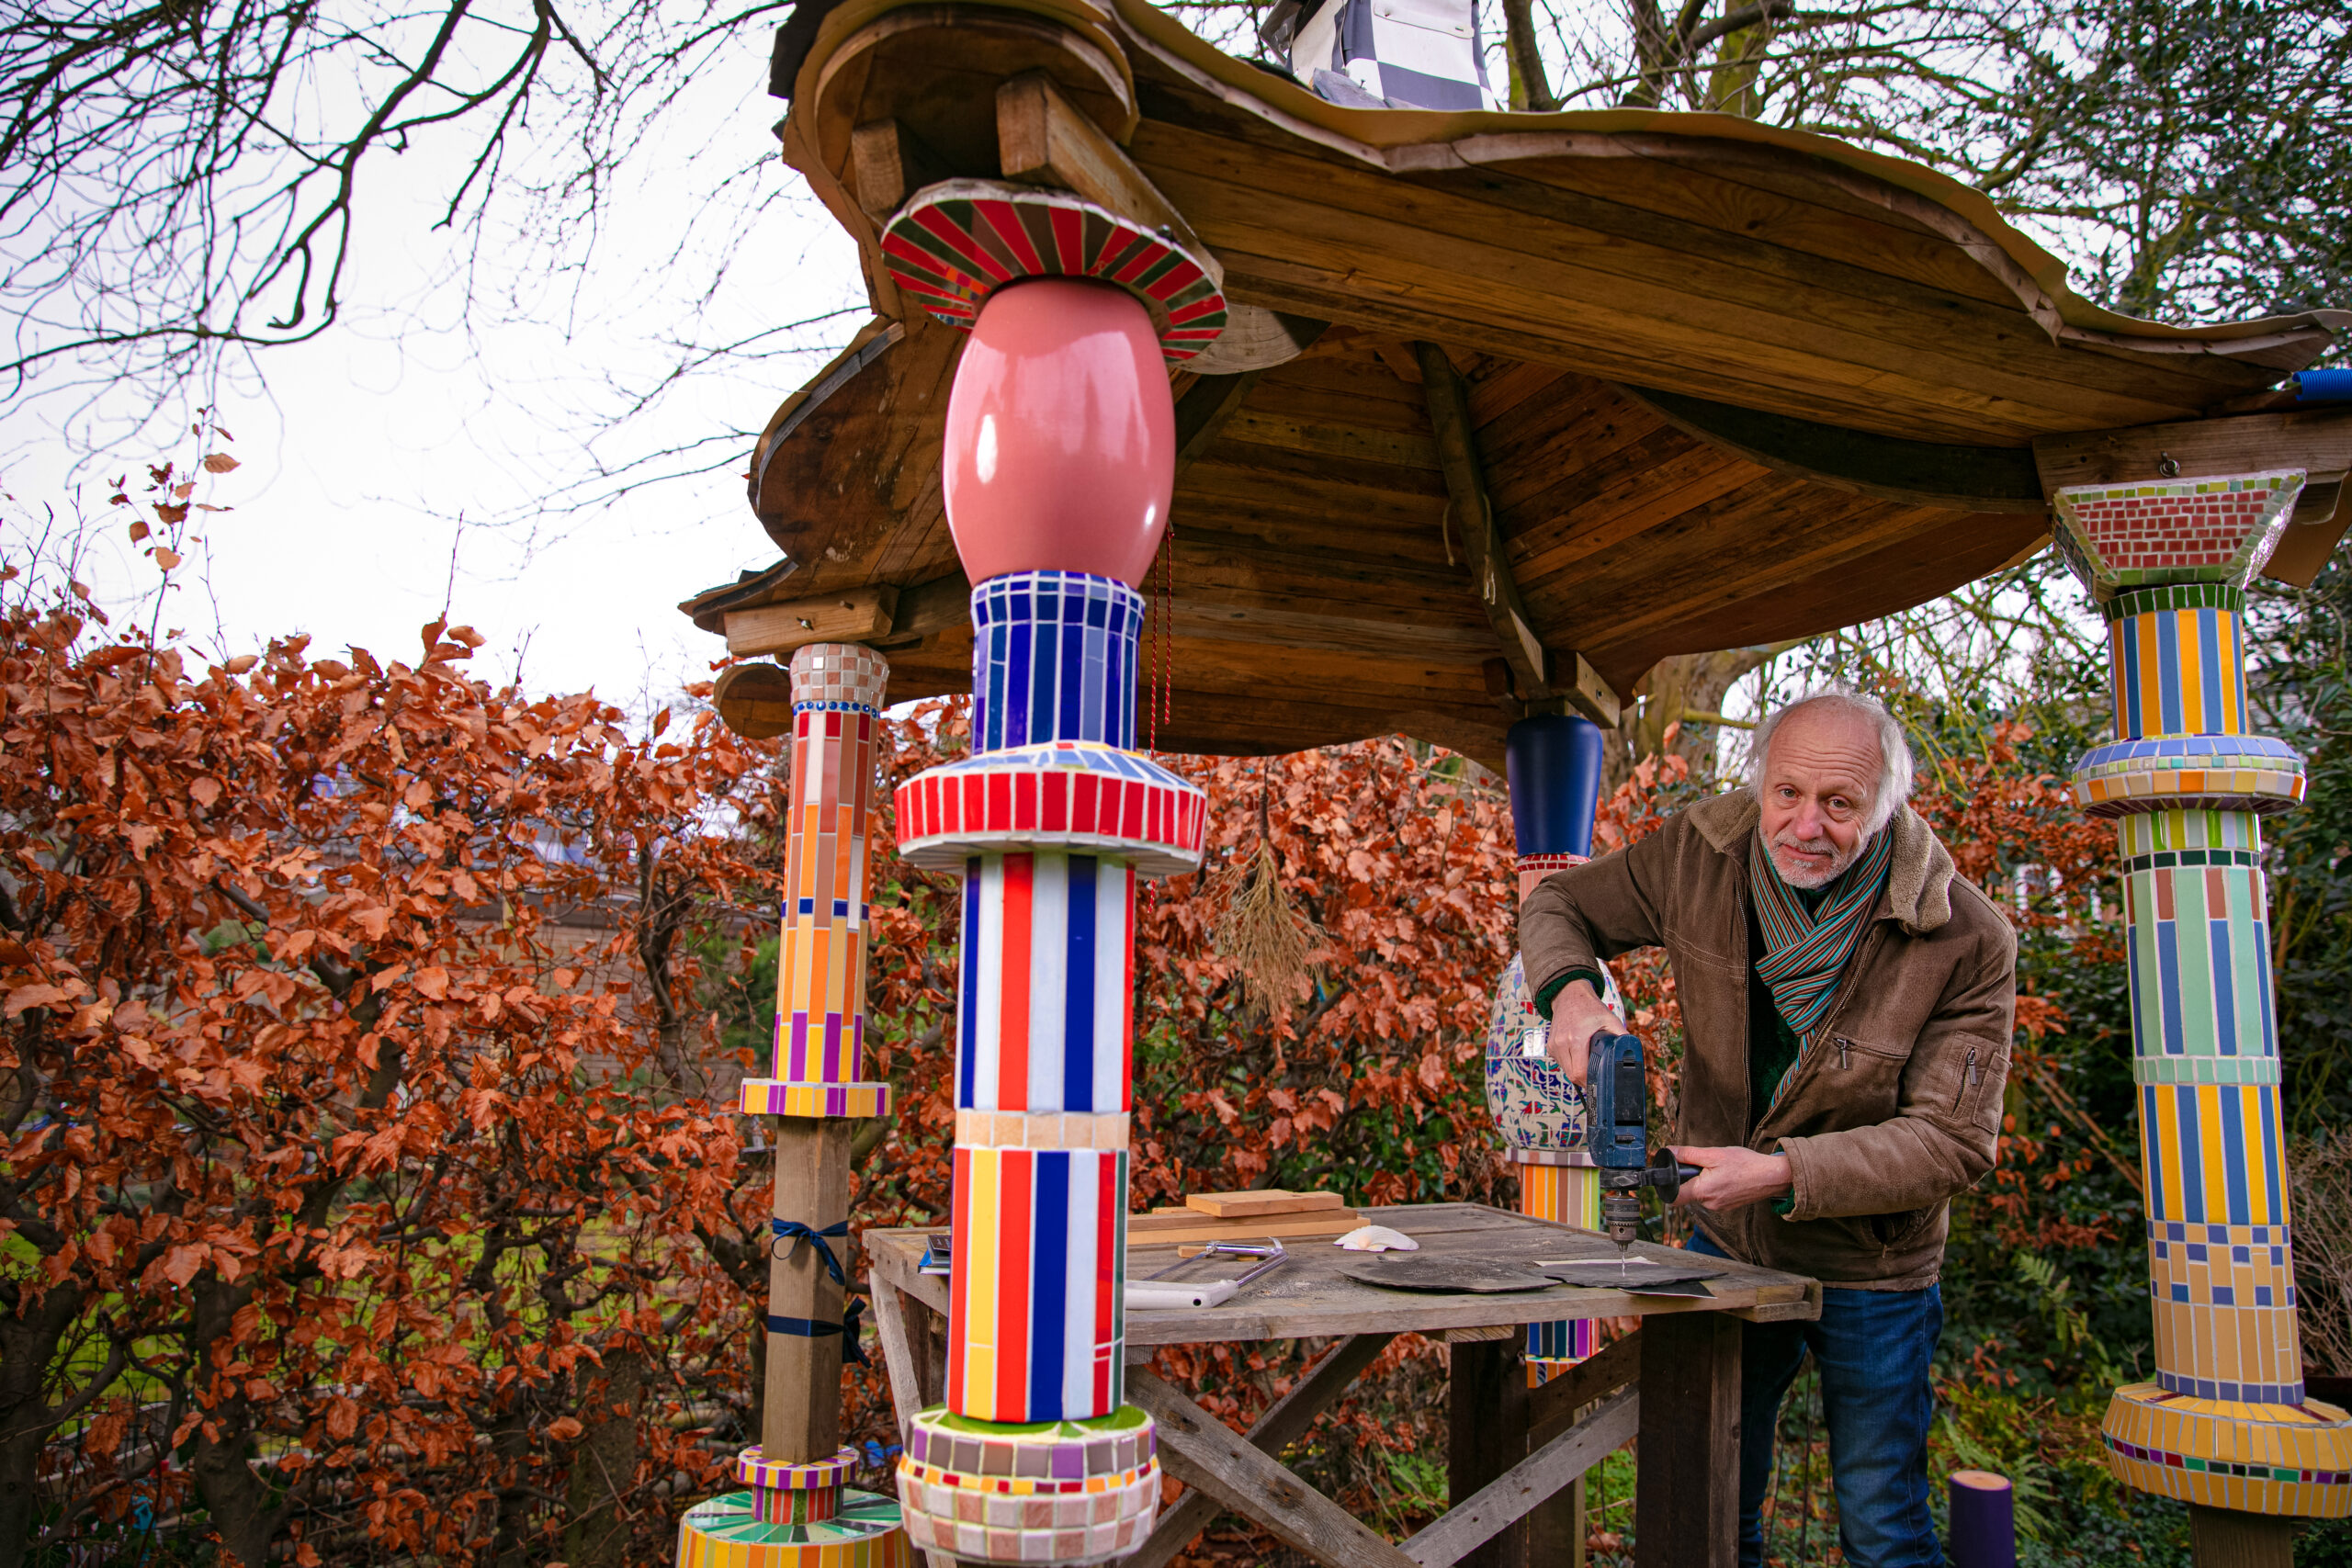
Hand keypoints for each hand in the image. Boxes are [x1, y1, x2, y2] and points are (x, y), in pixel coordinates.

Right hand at [1544, 979, 1626, 1088]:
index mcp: (1576, 1038)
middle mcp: (1561, 1043)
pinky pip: (1562, 1063)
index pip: (1580, 1072)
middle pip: (1572, 1075)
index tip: (1600, 1081)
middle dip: (1586, 1079)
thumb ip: (1622, 1036)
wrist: (1569, 996)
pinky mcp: (1551, 1047)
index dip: (1591, 1081)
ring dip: (1578, 1072)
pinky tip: (1579, 1056)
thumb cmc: (1589, 1007)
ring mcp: (1554, 1045)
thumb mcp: (1610, 1019)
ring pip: (1566, 1071)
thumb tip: (1632, 1051)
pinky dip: (1571, 1064)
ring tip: (1589, 1063)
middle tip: (1598, 1076)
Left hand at [1671, 1145, 1791, 1211]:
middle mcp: (1709, 1204)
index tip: (1670, 1175)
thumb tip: (1670, 1152)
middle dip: (1691, 1178)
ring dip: (1704, 1181)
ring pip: (1701, 1194)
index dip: (1668, 1186)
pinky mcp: (1727, 1206)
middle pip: (1687, 1192)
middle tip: (1704, 1165)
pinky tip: (1726, 1176)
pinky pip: (1713, 1196)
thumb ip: (1689, 1155)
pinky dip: (1714, 1186)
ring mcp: (1719, 1207)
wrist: (1772, 1176)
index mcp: (1703, 1191)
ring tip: (1719, 1169)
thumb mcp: (1714, 1154)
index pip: (1674, 1197)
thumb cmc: (1746, 1165)